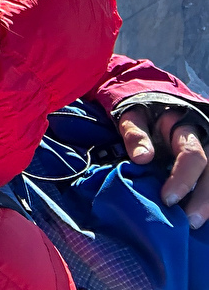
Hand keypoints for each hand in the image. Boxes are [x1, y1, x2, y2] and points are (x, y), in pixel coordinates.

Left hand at [119, 106, 208, 226]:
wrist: (155, 109)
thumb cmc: (143, 116)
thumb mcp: (133, 117)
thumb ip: (135, 133)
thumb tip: (142, 157)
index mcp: (185, 129)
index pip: (191, 155)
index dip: (182, 179)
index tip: (167, 199)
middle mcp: (205, 143)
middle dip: (203, 200)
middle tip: (189, 221)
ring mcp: (208, 155)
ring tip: (195, 224)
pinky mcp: (206, 169)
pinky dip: (208, 202)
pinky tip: (200, 217)